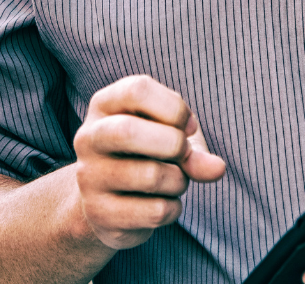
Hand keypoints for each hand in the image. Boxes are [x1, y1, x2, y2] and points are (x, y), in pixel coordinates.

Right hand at [71, 74, 226, 249]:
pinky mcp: (100, 214)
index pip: (137, 90)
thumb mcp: (171, 140)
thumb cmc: (146, 157)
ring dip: (179, 181)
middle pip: (127, 131)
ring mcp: (89, 177)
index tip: (186, 126)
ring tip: (174, 182)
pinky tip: (162, 205)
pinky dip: (173, 209)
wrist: (108, 204)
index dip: (174, 108)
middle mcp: (88, 138)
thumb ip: (195, 149)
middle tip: (183, 153)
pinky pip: (154, 211)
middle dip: (173, 143)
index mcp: (104, 105)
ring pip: (150, 175)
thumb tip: (216, 168)